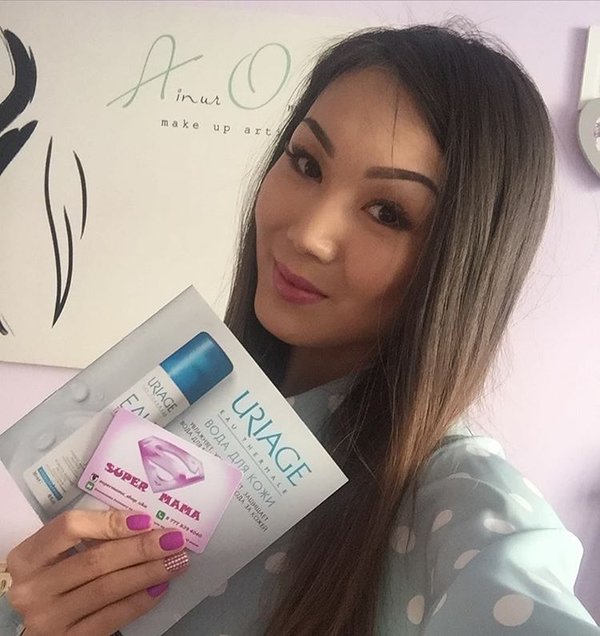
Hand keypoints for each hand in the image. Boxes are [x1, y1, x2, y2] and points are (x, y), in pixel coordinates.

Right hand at [6, 509, 189, 635]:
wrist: (42, 618)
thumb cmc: (56, 575)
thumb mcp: (61, 552)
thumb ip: (90, 535)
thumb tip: (143, 523)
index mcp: (27, 557)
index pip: (69, 527)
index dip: (110, 521)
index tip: (146, 519)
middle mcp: (32, 588)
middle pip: (95, 560)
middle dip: (141, 548)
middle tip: (173, 539)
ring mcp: (48, 618)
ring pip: (107, 589)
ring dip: (148, 572)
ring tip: (175, 561)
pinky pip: (110, 618)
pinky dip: (139, 601)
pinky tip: (159, 587)